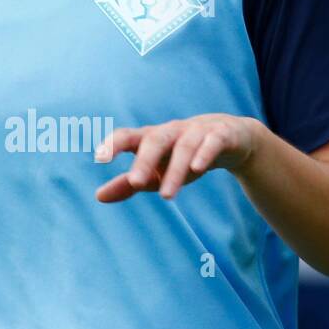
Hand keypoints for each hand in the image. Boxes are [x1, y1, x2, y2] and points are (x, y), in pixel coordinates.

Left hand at [93, 114, 261, 202]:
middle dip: (145, 160)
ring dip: (175, 170)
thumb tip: (98, 197)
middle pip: (155, 140)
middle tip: (135, 182)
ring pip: (184, 147)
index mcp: (152, 138)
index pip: (129, 136)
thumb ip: (128, 184)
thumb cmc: (183, 156)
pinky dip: (205, 153)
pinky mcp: (221, 135)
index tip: (100, 157)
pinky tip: (198, 168)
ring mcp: (197, 131)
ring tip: (166, 196)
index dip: (114, 143)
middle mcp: (172, 131)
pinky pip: (213, 141)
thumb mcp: (157, 171)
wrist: (230, 138)